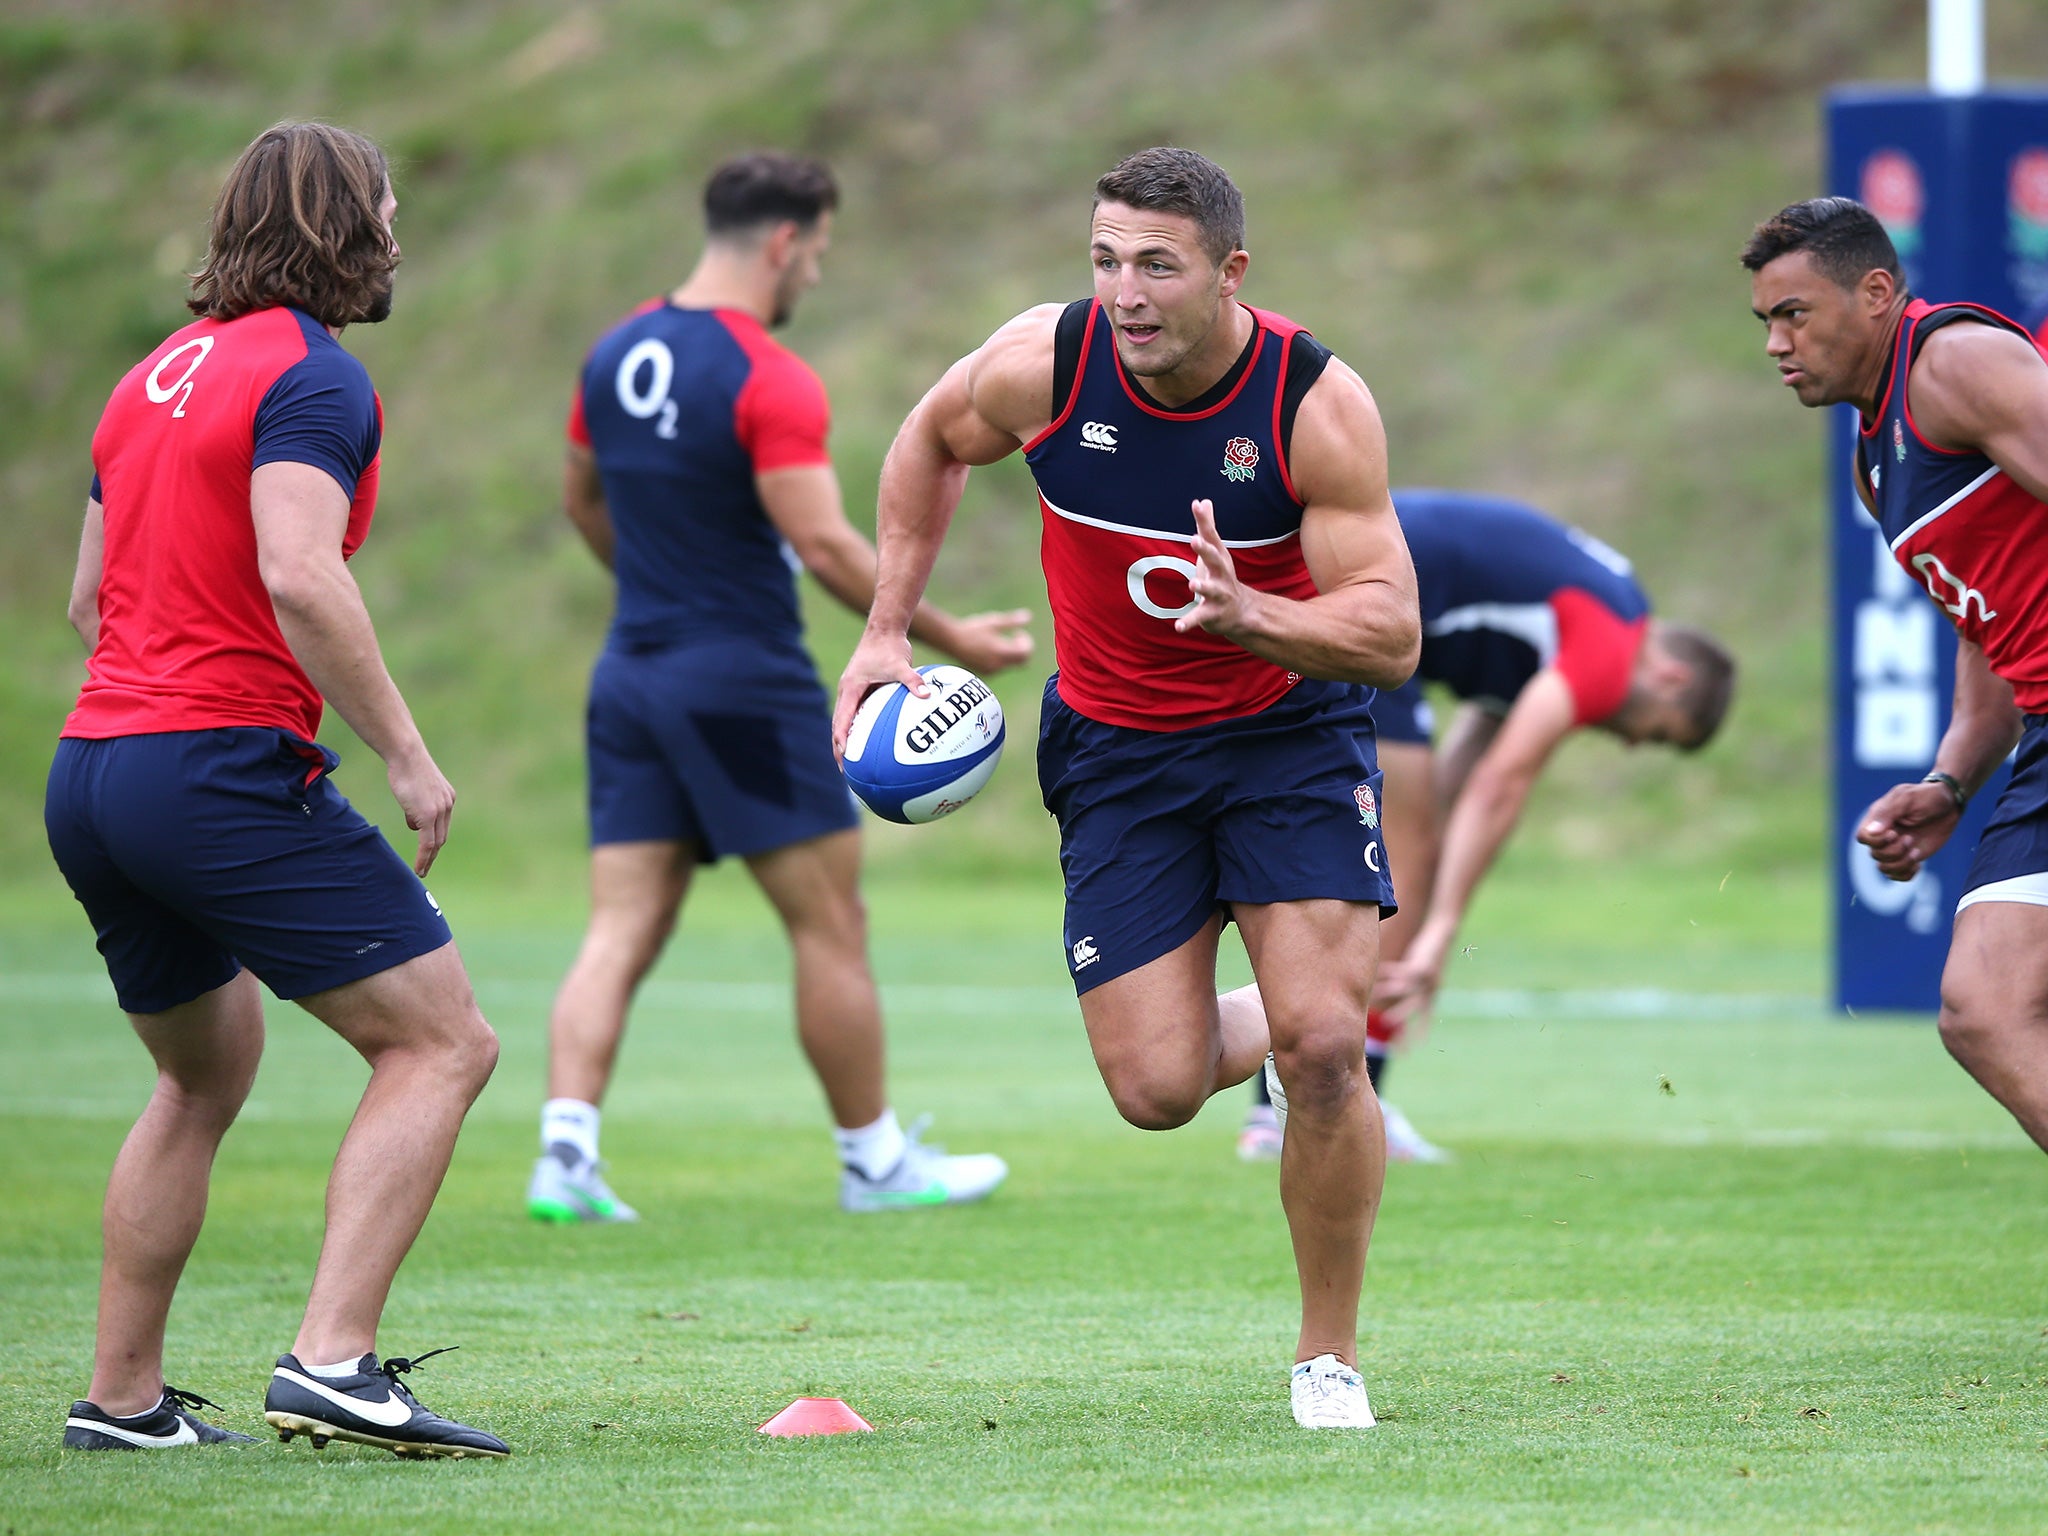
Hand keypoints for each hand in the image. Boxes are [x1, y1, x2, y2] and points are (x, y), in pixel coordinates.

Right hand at [387, 746, 455, 876]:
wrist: (406, 755)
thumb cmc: (406, 768)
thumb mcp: (415, 789)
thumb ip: (417, 808)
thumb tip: (414, 824)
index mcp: (447, 799)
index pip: (443, 825)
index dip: (435, 840)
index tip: (429, 852)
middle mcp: (447, 806)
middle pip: (442, 836)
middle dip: (433, 854)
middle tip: (425, 867)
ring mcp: (440, 811)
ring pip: (436, 842)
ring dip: (428, 859)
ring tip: (421, 872)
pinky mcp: (429, 815)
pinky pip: (428, 843)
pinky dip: (424, 857)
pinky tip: (419, 868)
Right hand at [833, 630, 926, 761]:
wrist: (884, 630)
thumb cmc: (889, 646)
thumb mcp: (901, 664)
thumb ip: (913, 680)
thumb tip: (927, 695)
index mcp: (850, 689)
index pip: (842, 719)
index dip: (841, 739)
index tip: (844, 757)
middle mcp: (848, 692)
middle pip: (838, 725)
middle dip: (839, 749)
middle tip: (846, 772)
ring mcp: (853, 692)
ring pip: (846, 722)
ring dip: (847, 742)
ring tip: (854, 765)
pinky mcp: (862, 691)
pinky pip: (859, 715)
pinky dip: (861, 730)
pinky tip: (873, 744)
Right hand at [944, 608, 1034, 675]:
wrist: (950, 641)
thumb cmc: (971, 629)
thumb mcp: (993, 622)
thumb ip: (1012, 622)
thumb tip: (1029, 617)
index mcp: (1002, 652)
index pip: (1026, 653)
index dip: (1026, 642)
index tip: (1018, 632)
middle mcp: (998, 665)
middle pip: (1021, 662)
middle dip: (1021, 649)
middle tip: (1014, 637)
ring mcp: (992, 671)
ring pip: (1011, 665)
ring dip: (1011, 654)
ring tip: (999, 640)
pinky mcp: (985, 673)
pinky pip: (1001, 668)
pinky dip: (1002, 659)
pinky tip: (991, 648)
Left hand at [1174, 499, 1259, 636]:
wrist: (1242, 612)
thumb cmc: (1222, 577)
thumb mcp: (1215, 552)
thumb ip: (1207, 527)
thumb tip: (1203, 500)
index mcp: (1219, 558)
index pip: (1211, 536)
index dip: (1204, 521)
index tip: (1196, 505)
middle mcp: (1221, 574)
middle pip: (1215, 560)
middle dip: (1206, 550)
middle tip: (1194, 539)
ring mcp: (1219, 595)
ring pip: (1210, 590)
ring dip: (1202, 587)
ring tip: (1192, 584)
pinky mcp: (1212, 614)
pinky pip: (1200, 618)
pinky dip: (1189, 622)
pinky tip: (1178, 627)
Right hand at [1374, 929, 1449, 1028]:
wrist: (1443, 939)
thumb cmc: (1430, 959)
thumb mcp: (1424, 978)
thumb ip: (1412, 987)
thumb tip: (1396, 994)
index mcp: (1431, 997)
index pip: (1425, 1020)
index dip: (1418, 1034)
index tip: (1409, 1049)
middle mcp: (1429, 990)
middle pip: (1413, 1007)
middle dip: (1399, 1015)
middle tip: (1385, 1023)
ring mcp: (1425, 978)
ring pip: (1404, 987)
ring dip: (1389, 990)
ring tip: (1374, 993)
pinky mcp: (1421, 965)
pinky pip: (1402, 970)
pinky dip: (1389, 970)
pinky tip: (1379, 970)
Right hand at [1857, 781, 1962, 880]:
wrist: (1949, 805)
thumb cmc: (1927, 797)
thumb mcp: (1908, 798)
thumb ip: (1888, 813)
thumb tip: (1871, 831)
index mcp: (1878, 819)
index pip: (1863, 837)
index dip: (1876, 841)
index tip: (1894, 833)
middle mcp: (1883, 836)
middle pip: (1875, 854)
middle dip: (1894, 851)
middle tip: (1910, 838)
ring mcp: (1896, 848)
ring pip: (1884, 868)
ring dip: (1901, 863)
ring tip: (1915, 852)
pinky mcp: (1908, 857)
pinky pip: (1898, 876)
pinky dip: (1907, 874)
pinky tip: (1918, 864)